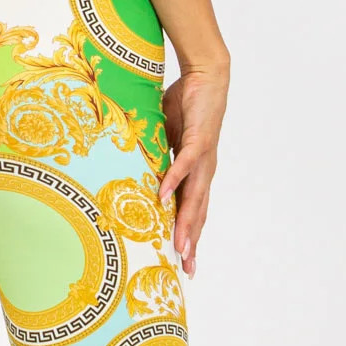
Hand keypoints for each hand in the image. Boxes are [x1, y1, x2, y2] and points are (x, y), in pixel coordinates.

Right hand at [158, 64, 229, 276]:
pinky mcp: (198, 141)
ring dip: (186, 222)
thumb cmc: (188, 107)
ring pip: (193, 197)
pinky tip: (163, 197)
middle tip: (187, 268)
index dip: (189, 237)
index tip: (185, 262)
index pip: (192, 211)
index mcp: (196, 173)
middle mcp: (203, 171)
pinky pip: (183, 165)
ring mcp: (202, 158)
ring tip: (179, 245)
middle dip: (192, 242)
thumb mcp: (166, 139)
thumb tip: (137, 169)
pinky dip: (173, 181)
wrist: (208, 77)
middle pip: (197, 213)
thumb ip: (157, 157)